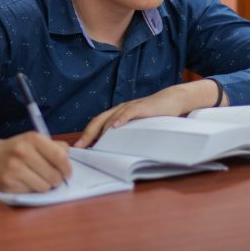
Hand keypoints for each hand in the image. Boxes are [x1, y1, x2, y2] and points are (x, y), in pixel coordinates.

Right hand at [0, 132, 71, 192]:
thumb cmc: (16, 149)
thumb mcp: (33, 140)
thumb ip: (54, 146)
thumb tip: (68, 157)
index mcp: (33, 139)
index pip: (59, 156)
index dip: (67, 168)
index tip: (67, 173)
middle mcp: (23, 152)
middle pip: (54, 175)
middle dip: (57, 180)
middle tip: (53, 178)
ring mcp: (14, 169)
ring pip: (44, 187)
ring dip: (45, 186)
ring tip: (38, 179)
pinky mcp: (8, 184)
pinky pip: (31, 192)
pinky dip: (32, 189)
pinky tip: (25, 182)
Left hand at [74, 79, 219, 148]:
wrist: (171, 100)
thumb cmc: (153, 115)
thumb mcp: (137, 126)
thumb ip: (125, 134)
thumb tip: (113, 150)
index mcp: (117, 115)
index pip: (97, 124)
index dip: (86, 135)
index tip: (78, 148)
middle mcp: (119, 110)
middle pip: (98, 121)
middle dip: (87, 134)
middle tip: (79, 147)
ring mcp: (129, 107)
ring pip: (110, 117)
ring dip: (101, 130)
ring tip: (93, 142)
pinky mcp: (141, 107)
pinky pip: (128, 112)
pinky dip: (120, 119)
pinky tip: (115, 127)